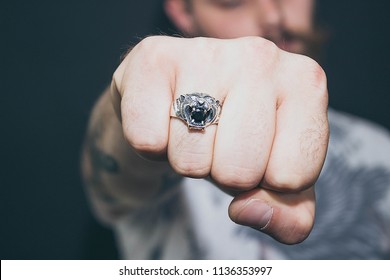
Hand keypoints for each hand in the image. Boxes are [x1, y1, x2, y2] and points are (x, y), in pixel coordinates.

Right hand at [111, 36, 328, 243]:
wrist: (185, 102)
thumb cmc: (237, 138)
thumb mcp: (277, 180)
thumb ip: (289, 216)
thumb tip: (248, 211)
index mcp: (305, 83)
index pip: (291, 177)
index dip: (267, 183)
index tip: (259, 157)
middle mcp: (261, 56)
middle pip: (239, 169)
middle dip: (224, 174)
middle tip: (220, 145)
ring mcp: (206, 52)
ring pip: (191, 159)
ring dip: (188, 161)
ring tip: (194, 131)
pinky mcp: (154, 58)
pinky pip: (147, 139)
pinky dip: (152, 146)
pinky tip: (165, 119)